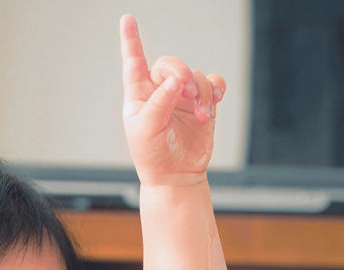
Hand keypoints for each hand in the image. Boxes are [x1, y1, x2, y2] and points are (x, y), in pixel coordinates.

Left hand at [119, 13, 225, 186]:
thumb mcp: (147, 129)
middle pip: (171, 65)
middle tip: (185, 90)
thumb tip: (176, 81)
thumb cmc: (153, 156)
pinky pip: (213, 83)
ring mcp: (182, 97)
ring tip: (201, 115)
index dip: (130, 40)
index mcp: (139, 94)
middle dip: (180, 73)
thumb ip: (160, 102)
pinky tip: (215, 101)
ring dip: (200, 93)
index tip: (127, 20)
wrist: (176, 176)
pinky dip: (216, 89)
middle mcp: (160, 91)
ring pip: (194, 76)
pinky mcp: (203, 104)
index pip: (133, 62)